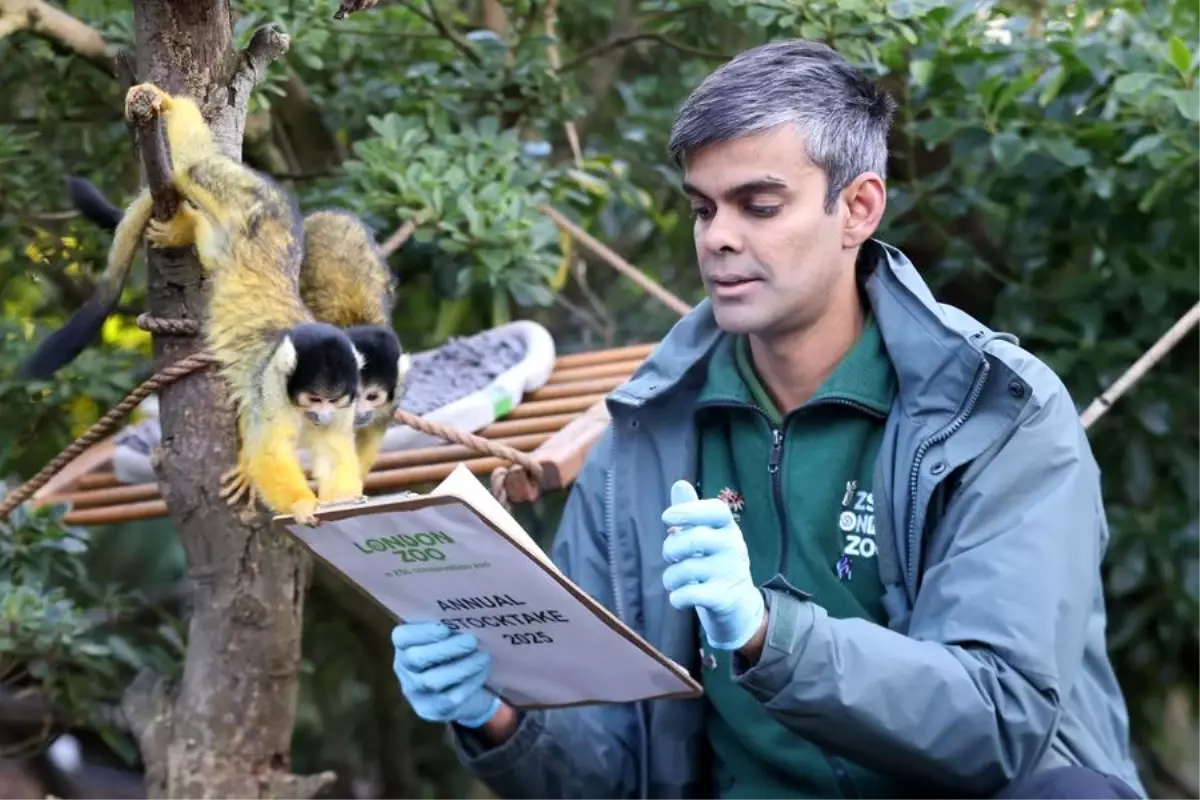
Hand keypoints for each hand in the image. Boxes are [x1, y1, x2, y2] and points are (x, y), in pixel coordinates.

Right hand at [392, 621, 500, 727]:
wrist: (462, 687)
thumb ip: (449, 624)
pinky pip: (448, 698)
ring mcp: (415, 692)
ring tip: (483, 656)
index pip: (402, 637)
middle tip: (472, 640)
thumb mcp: (447, 636)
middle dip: (447, 649)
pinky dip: (469, 683)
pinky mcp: (431, 709)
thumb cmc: (454, 650)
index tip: (445, 628)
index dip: (422, 632)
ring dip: (462, 667)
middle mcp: (404, 668)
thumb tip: (467, 610)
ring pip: (433, 681)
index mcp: (404, 644)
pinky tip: (482, 672)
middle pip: (417, 659)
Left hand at [661, 480, 764, 650]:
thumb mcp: (706, 536)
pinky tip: (679, 597)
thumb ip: (691, 513)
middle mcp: (733, 547)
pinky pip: (688, 594)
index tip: (666, 517)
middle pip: (694, 539)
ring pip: (685, 570)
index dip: (690, 510)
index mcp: (729, 528)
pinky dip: (676, 597)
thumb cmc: (715, 563)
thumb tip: (680, 484)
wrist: (738, 605)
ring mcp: (730, 573)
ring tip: (674, 580)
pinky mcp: (723, 598)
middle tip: (670, 556)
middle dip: (670, 548)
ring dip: (669, 578)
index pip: (716, 510)